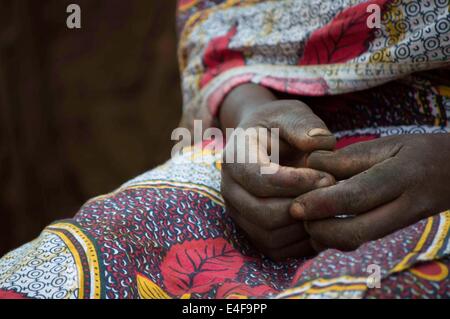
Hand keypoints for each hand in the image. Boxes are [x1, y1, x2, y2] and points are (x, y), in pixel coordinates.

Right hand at [221, 99, 335, 259]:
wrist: (263, 142)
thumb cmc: (279, 126)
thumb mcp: (290, 114)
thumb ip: (303, 125)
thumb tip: (319, 144)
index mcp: (235, 157)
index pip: (261, 179)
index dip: (297, 182)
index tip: (328, 177)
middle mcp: (230, 189)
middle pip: (263, 213)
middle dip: (303, 206)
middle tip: (332, 193)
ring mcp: (238, 213)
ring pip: (269, 235)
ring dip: (303, 225)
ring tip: (328, 206)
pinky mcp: (251, 230)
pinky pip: (275, 249)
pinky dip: (300, 242)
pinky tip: (320, 221)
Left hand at [290, 134, 449, 251]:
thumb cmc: (417, 152)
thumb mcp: (387, 144)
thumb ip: (348, 157)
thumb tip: (311, 164)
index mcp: (401, 177)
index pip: (356, 196)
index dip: (322, 204)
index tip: (295, 206)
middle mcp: (404, 207)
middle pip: (355, 231)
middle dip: (319, 229)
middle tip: (296, 213)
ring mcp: (400, 224)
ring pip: (357, 242)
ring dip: (324, 236)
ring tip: (306, 216)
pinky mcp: (392, 232)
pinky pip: (360, 241)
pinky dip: (335, 238)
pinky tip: (321, 223)